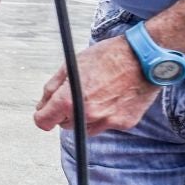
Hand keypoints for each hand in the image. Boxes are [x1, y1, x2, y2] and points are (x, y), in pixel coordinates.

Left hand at [33, 35, 160, 133]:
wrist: (143, 57)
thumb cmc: (108, 56)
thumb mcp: (71, 65)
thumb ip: (52, 88)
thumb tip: (42, 105)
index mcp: (69, 99)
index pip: (44, 121)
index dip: (43, 115)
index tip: (46, 112)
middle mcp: (87, 114)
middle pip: (65, 124)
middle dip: (67, 112)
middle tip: (79, 93)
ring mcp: (107, 121)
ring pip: (86, 127)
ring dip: (86, 116)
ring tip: (98, 94)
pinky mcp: (123, 123)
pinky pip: (107, 125)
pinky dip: (106, 115)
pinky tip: (113, 97)